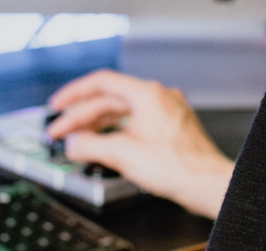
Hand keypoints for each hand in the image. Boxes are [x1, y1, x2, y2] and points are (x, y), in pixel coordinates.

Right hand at [46, 69, 233, 219]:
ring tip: (80, 140)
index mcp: (147, 94)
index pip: (102, 82)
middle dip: (83, 116)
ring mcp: (167, 111)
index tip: (58, 105)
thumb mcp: (122, 154)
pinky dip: (117, 131)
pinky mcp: (171, 126)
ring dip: (99, 124)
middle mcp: (159, 96)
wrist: (207, 183)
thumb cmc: (178, 166)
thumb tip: (72, 142)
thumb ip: (90, 145)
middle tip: (62, 130)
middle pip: (111, 99)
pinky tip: (107, 144)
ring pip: (124, 111)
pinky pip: (137, 122)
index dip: (74, 93)